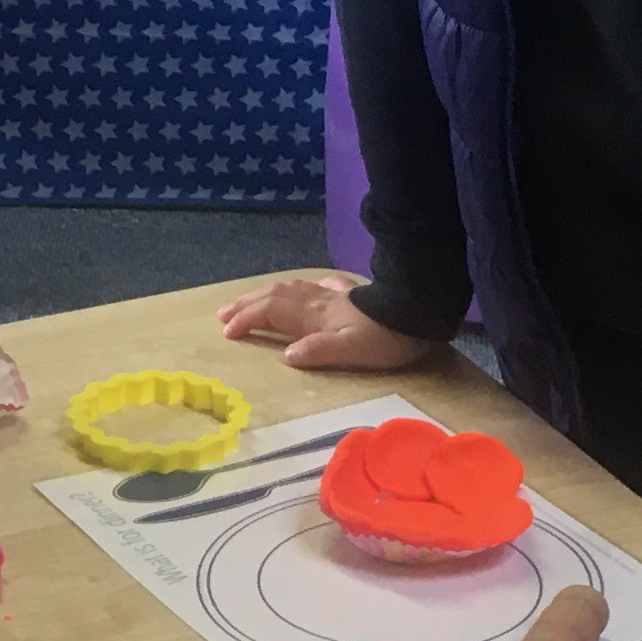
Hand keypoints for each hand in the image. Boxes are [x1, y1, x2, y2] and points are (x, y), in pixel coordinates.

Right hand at [215, 272, 429, 373]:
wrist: (418, 312)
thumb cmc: (386, 338)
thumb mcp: (352, 350)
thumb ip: (318, 350)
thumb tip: (287, 355)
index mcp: (314, 315)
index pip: (271, 312)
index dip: (247, 320)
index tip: (227, 334)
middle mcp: (318, 300)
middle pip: (274, 296)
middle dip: (247, 305)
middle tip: (223, 315)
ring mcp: (334, 294)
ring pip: (291, 288)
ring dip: (265, 295)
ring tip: (248, 302)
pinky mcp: (352, 294)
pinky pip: (319, 286)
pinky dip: (304, 287)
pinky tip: (307, 288)